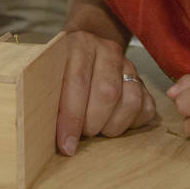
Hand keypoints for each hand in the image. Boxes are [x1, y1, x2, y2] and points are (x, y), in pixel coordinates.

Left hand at [56, 30, 155, 155]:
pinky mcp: (142, 80)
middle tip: (83, 132)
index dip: (72, 117)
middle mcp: (106, 50)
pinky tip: (114, 121)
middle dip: (92, 122)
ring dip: (113, 125)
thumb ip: (47, 94)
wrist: (86, 48)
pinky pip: (146, 107)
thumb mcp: (49, 74)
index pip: (77, 82)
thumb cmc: (63, 68)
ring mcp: (128, 64)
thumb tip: (43, 131)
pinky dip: (131, 123)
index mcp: (79, 45)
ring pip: (130, 101)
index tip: (67, 144)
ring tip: (98, 128)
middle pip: (107, 92)